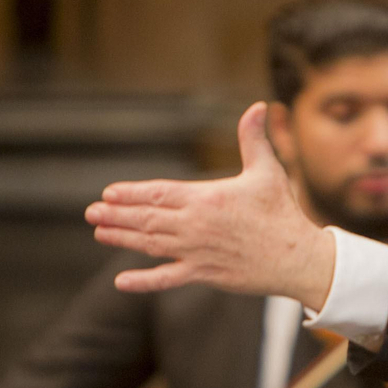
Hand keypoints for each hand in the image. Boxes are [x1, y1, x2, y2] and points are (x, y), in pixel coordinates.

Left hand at [86, 103, 336, 306]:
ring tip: (99, 234)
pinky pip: (167, 278)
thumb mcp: (267, 170)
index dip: (131, 193)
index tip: (108, 193)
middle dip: (116, 216)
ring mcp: (197, 251)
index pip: (158, 193)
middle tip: (90, 214)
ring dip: (122, 239)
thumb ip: (254, 139)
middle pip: (146, 219)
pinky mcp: (204, 274)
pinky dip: (143, 281)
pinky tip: (121, 281)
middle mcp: (195, 225)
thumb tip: (258, 106)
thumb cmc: (282, 213)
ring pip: (150, 245)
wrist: (297, 257)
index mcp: (205, 198)